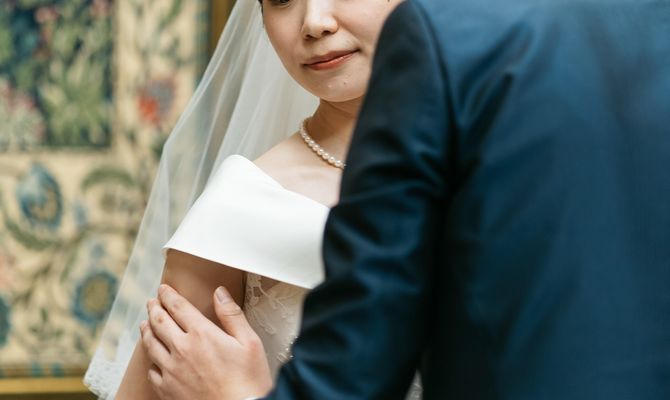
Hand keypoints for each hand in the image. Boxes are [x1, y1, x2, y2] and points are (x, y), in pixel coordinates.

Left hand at [141, 284, 272, 399]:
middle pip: (159, 322)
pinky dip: (151, 360)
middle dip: (154, 308)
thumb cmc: (249, 381)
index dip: (169, 295)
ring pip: (150, 344)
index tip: (164, 289)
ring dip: (146, 330)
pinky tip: (153, 358)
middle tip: (152, 302)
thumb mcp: (250, 342)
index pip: (178, 307)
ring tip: (145, 323)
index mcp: (202, 334)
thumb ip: (232, 315)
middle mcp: (182, 349)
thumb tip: (220, 293)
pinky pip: (152, 371)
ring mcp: (171, 371)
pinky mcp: (167, 390)